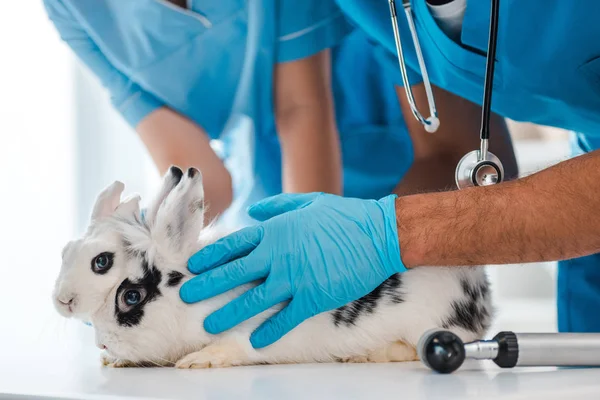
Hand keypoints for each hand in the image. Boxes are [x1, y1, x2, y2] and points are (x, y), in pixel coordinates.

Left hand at [179, 192, 405, 347]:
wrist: (378, 234)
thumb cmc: (343, 216)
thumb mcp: (307, 202)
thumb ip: (277, 207)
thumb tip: (252, 212)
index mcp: (275, 231)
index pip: (234, 244)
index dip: (211, 256)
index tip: (192, 266)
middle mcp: (279, 255)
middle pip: (234, 272)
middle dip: (208, 285)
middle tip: (187, 296)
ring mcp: (295, 278)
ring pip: (253, 299)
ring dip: (229, 313)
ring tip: (210, 326)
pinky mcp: (313, 296)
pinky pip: (286, 318)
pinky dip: (270, 331)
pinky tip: (255, 341)